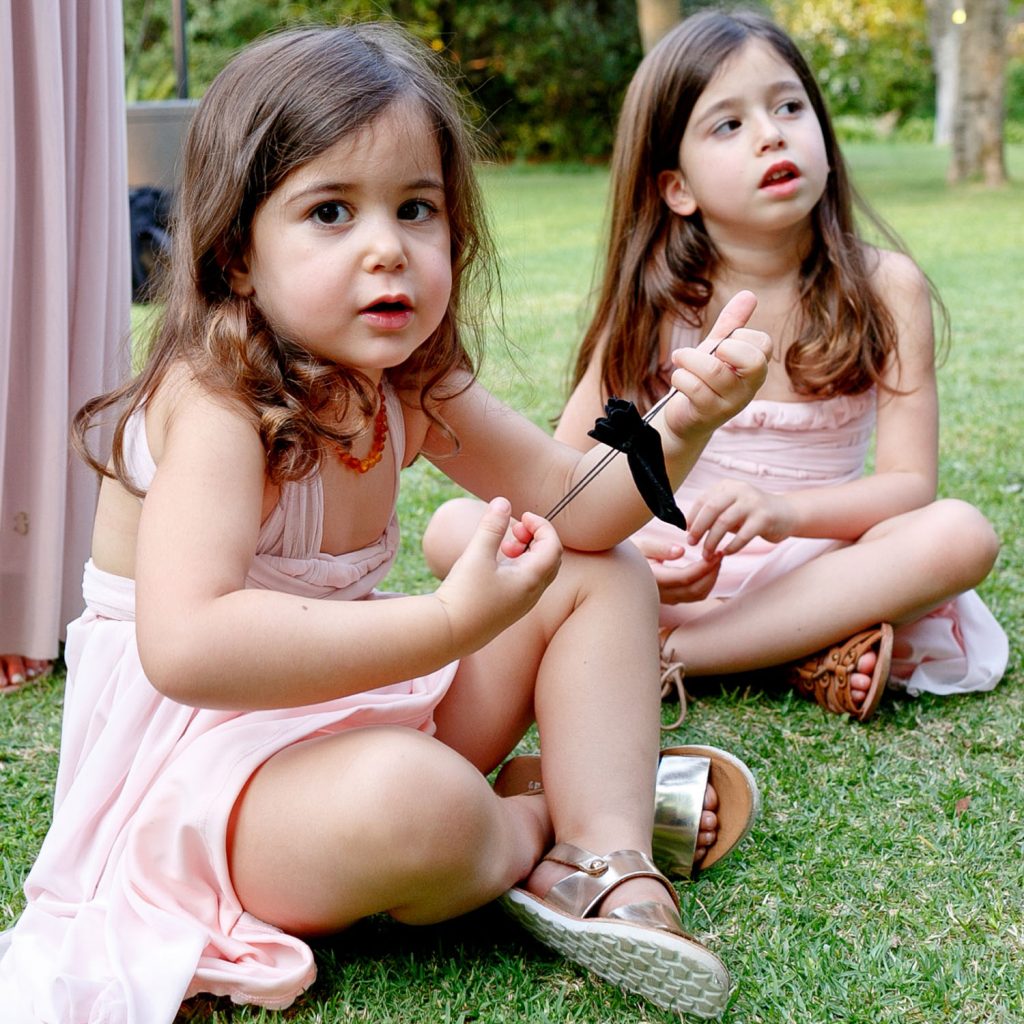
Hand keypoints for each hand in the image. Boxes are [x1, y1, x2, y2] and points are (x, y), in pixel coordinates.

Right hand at [434, 497, 561, 652]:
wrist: (448, 633)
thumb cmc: (464, 594)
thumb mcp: (477, 555)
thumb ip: (492, 526)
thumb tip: (503, 501)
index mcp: (531, 580)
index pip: (553, 546)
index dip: (542, 526)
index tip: (522, 516)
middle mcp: (532, 594)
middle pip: (551, 558)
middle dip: (536, 538)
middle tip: (513, 531)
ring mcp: (522, 604)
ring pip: (538, 570)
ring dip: (526, 552)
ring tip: (503, 547)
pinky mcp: (509, 609)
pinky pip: (526, 581)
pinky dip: (519, 565)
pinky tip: (495, 563)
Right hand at [633, 535, 721, 604]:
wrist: (614, 572)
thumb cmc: (625, 553)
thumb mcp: (639, 545)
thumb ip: (659, 548)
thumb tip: (681, 551)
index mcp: (653, 579)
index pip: (686, 577)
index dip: (705, 566)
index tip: (716, 551)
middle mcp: (661, 593)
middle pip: (695, 590)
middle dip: (712, 572)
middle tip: (721, 552)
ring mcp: (666, 598)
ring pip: (697, 595)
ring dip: (710, 578)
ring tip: (716, 558)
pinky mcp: (670, 598)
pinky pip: (693, 595)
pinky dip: (704, 582)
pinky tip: (707, 567)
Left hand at [663, 291, 770, 441]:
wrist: (684, 418)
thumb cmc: (703, 380)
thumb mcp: (717, 349)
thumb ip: (732, 325)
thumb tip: (749, 294)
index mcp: (755, 369)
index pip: (763, 344)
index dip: (739, 336)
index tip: (722, 344)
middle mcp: (749, 388)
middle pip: (752, 361)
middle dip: (723, 347)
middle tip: (707, 350)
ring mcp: (731, 404)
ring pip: (714, 371)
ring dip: (690, 359)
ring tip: (680, 358)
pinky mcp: (709, 415)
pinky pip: (695, 387)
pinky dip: (680, 377)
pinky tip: (678, 378)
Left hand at [688, 480, 796, 556]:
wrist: (786, 514)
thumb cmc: (751, 514)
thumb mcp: (731, 508)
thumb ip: (713, 513)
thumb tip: (688, 528)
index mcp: (727, 486)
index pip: (703, 499)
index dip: (692, 517)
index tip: (686, 533)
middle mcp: (739, 490)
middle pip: (711, 509)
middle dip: (698, 528)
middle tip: (692, 543)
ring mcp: (753, 502)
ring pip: (724, 522)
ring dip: (712, 541)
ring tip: (707, 554)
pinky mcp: (764, 517)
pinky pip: (743, 535)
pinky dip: (731, 546)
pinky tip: (725, 553)